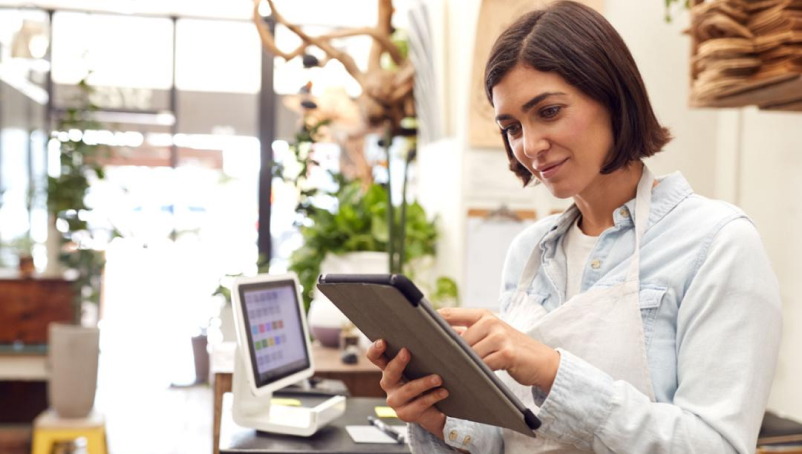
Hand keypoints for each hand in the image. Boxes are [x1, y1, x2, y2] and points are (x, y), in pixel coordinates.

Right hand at [366, 339, 449, 439]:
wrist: (434, 411)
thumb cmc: (428, 379)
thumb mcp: (427, 363)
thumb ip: (434, 346)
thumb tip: (454, 329)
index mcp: (389, 368)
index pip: (375, 357)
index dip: (375, 349)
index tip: (383, 341)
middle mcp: (389, 384)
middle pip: (389, 372)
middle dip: (397, 362)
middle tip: (406, 352)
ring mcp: (396, 400)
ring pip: (408, 390)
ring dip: (423, 383)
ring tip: (438, 378)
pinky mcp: (406, 414)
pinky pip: (419, 404)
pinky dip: (433, 397)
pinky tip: (444, 391)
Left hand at [439, 308, 560, 393]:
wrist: (542, 361)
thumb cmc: (510, 349)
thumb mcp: (490, 335)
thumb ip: (468, 333)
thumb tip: (438, 339)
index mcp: (483, 314)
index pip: (449, 314)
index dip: (431, 323)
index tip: (415, 332)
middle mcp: (490, 321)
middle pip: (456, 339)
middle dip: (446, 352)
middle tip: (432, 362)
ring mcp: (499, 336)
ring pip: (468, 353)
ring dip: (461, 365)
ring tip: (451, 372)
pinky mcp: (506, 352)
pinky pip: (482, 365)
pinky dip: (475, 373)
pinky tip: (472, 378)